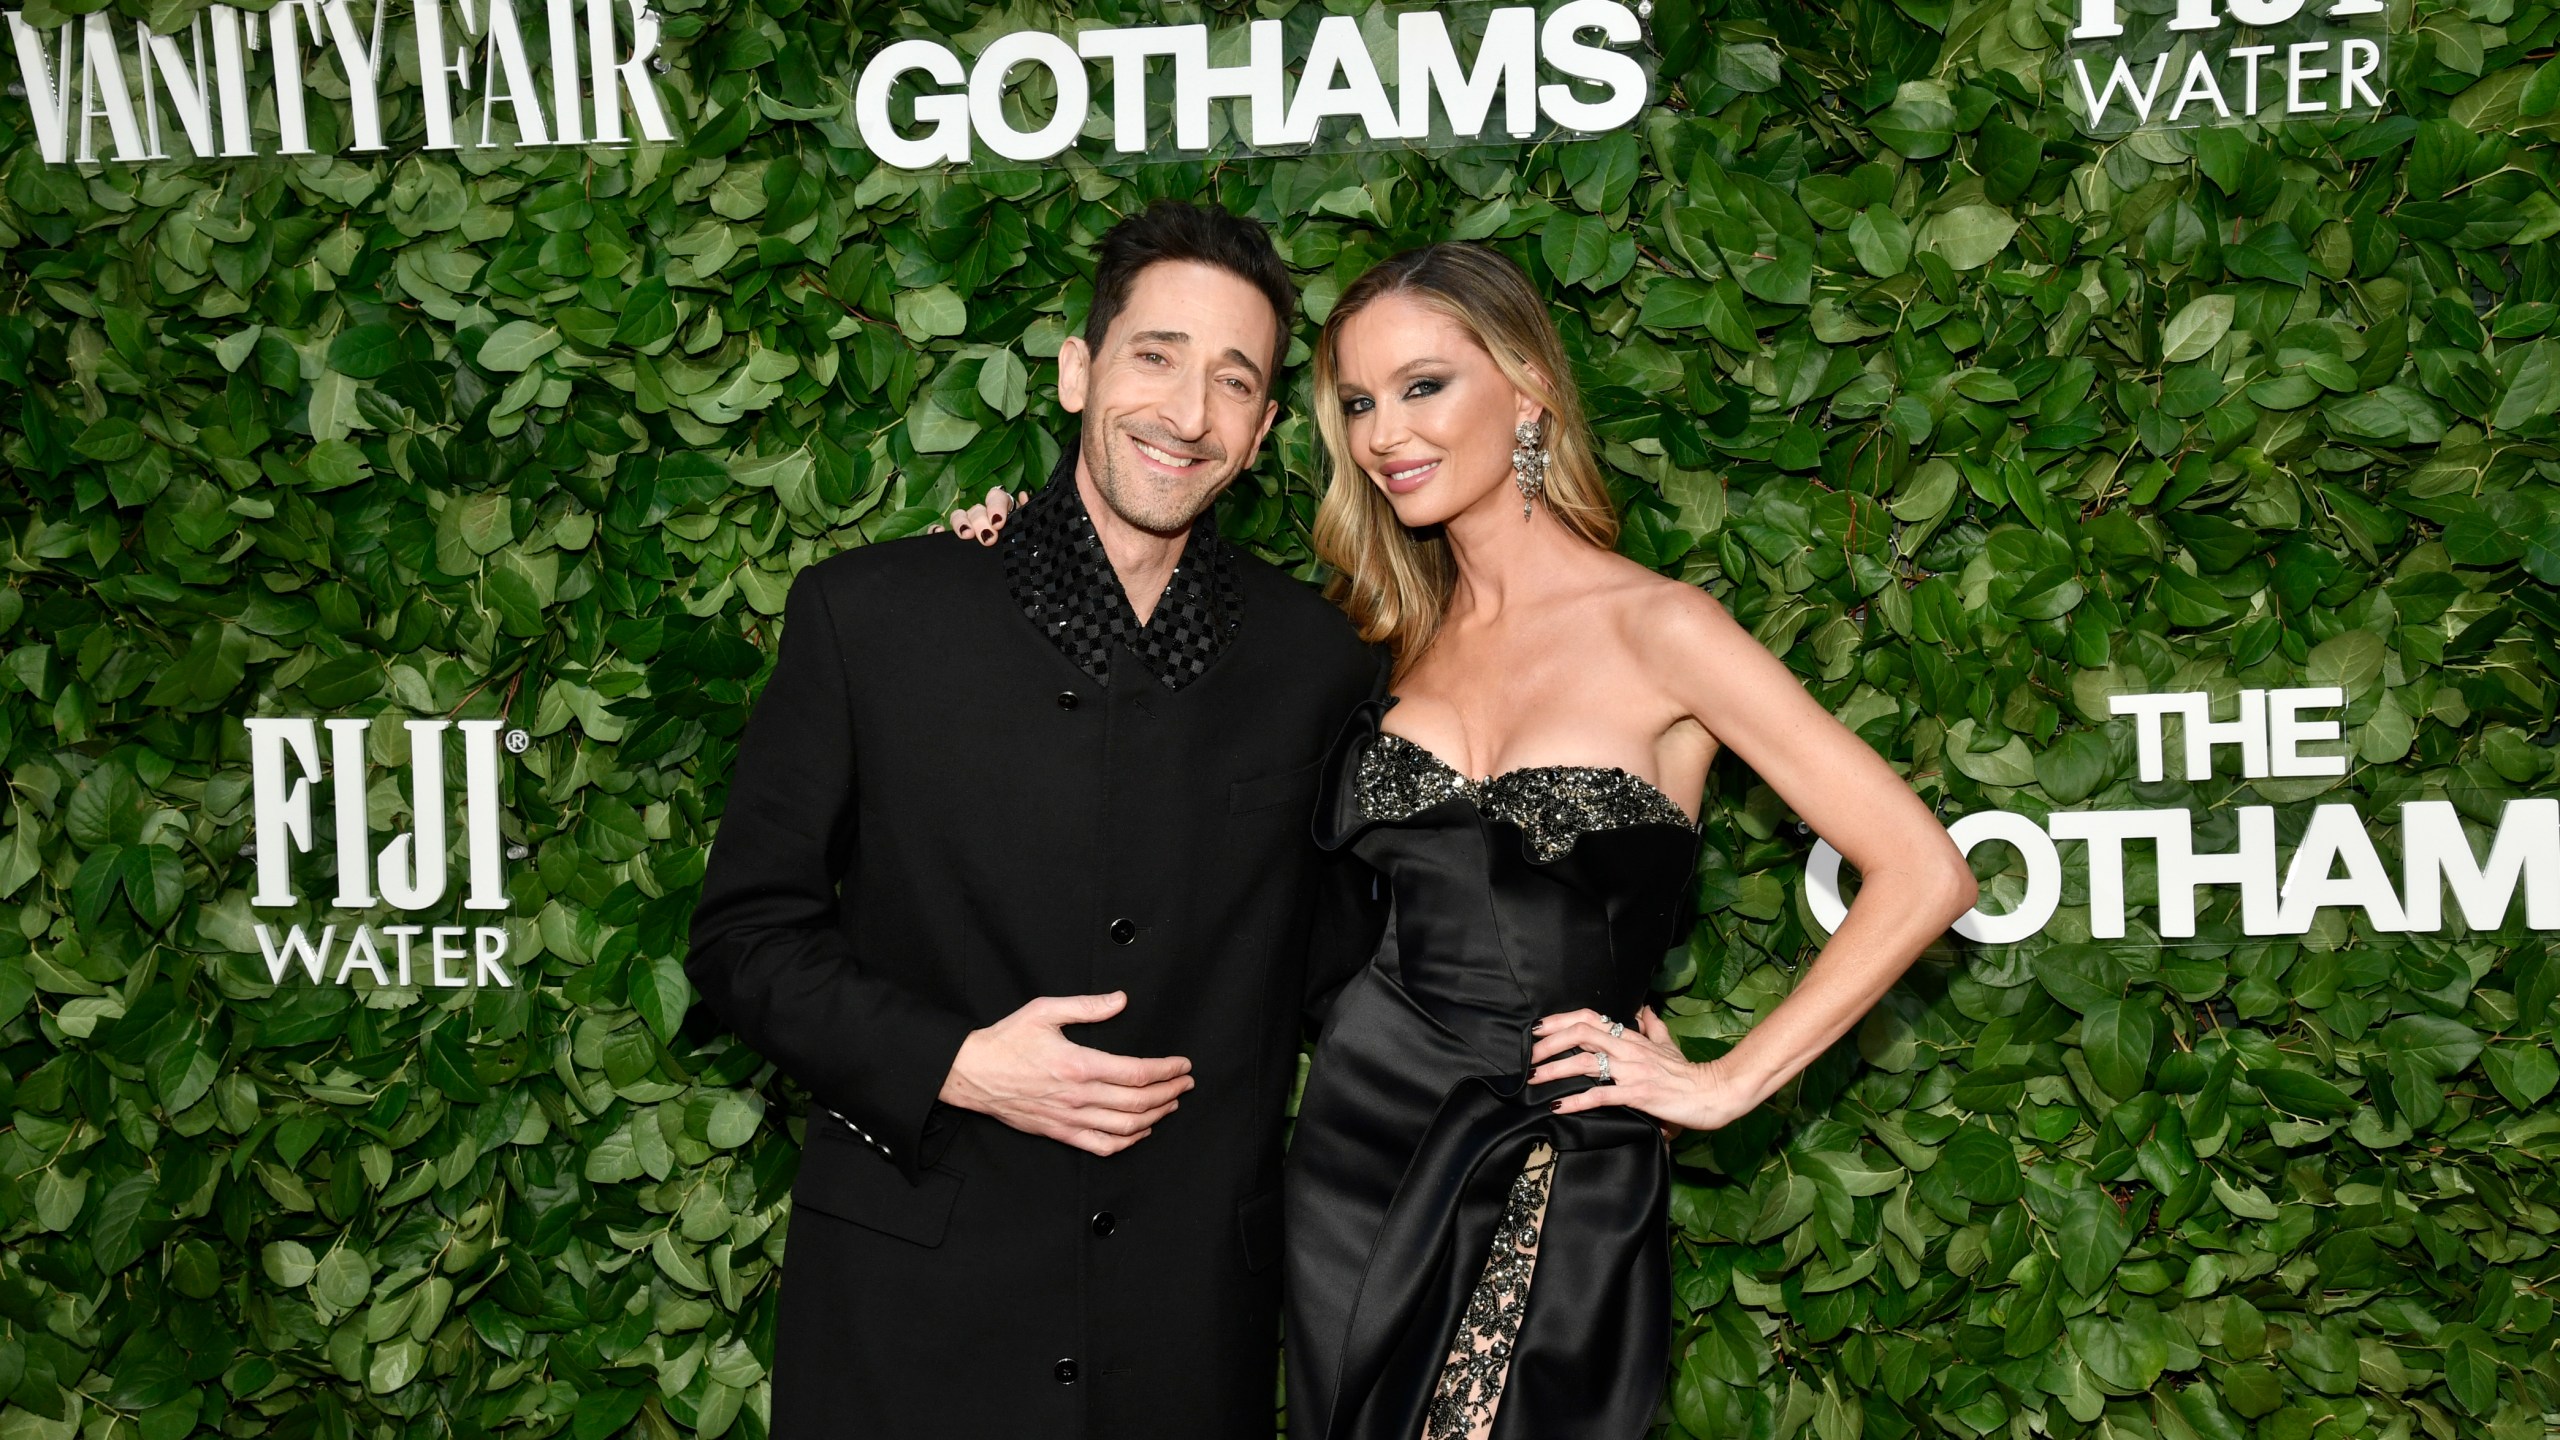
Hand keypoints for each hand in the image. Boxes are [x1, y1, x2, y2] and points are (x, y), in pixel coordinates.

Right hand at [927, 487, 1024, 544]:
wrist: (1012, 573)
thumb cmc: (1020, 549)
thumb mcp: (1026, 533)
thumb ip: (1026, 516)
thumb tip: (1023, 496)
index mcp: (1002, 511)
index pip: (996, 497)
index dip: (996, 506)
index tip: (999, 522)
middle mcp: (983, 516)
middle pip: (977, 509)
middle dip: (980, 521)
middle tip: (986, 538)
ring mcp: (966, 526)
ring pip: (958, 515)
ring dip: (961, 523)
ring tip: (966, 535)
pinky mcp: (952, 539)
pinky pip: (940, 531)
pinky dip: (937, 530)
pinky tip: (939, 532)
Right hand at [939, 992, 1192, 1155]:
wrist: (972, 1073)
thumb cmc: (1007, 1040)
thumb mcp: (1045, 1011)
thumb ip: (1087, 1006)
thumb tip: (1120, 1000)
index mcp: (1078, 1064)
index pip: (1136, 1073)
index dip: (1166, 1070)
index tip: (1182, 1065)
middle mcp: (1078, 1096)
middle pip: (1138, 1102)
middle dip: (1169, 1092)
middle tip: (1186, 1084)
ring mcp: (1070, 1118)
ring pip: (1125, 1127)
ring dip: (1155, 1116)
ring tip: (1171, 1104)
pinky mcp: (1060, 1133)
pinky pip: (1102, 1145)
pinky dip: (1128, 1141)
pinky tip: (1141, 1131)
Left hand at [1528, 1007, 1759, 1132]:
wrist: (1714, 1092)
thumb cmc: (1689, 1072)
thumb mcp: (1669, 1044)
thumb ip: (1654, 1027)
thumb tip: (1645, 1008)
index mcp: (1632, 1037)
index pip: (1590, 1018)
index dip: (1560, 1021)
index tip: (1537, 1029)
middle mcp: (1628, 1049)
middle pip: (1581, 1034)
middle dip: (1550, 1043)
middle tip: (1529, 1057)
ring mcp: (1632, 1071)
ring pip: (1585, 1063)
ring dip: (1555, 1071)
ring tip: (1534, 1080)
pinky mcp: (1638, 1094)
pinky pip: (1601, 1095)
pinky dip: (1576, 1101)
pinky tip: (1558, 1106)